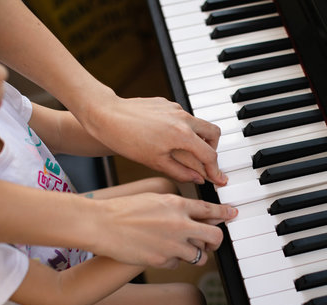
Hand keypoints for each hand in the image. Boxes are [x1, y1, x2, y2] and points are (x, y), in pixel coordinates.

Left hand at [82, 87, 227, 185]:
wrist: (106, 115)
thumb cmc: (126, 139)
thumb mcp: (155, 162)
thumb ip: (181, 171)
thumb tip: (198, 178)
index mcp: (182, 134)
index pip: (209, 154)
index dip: (215, 170)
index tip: (220, 179)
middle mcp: (183, 118)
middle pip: (213, 133)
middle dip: (213, 149)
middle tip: (205, 162)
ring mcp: (175, 108)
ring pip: (198, 124)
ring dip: (198, 138)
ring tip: (184, 152)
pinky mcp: (166, 103)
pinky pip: (183, 117)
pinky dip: (183, 129)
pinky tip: (167, 138)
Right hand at [88, 193, 237, 267]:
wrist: (103, 224)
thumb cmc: (124, 209)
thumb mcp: (154, 199)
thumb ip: (175, 205)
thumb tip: (192, 212)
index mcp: (177, 204)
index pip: (210, 209)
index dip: (225, 213)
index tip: (232, 214)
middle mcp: (179, 224)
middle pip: (214, 236)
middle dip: (217, 240)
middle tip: (213, 241)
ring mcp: (172, 244)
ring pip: (200, 256)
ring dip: (196, 254)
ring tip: (186, 250)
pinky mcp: (162, 260)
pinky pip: (178, 264)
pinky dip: (174, 261)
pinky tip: (162, 254)